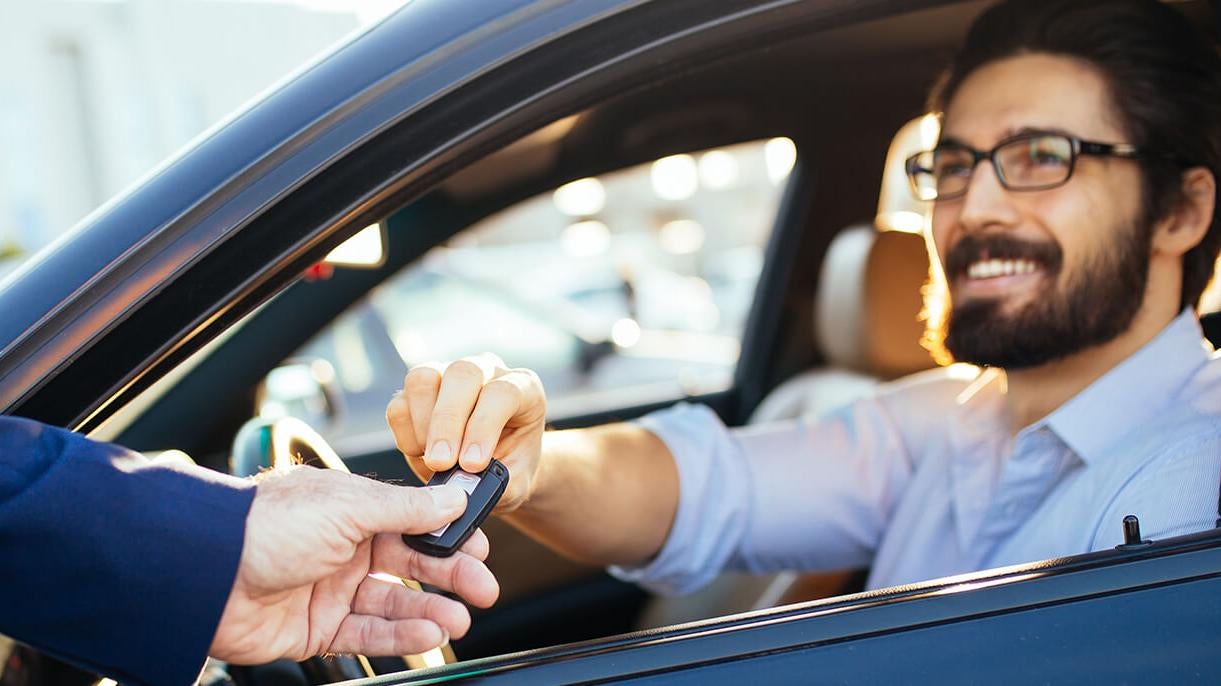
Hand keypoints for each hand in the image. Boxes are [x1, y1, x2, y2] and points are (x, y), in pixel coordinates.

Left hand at [209, 467, 498, 663]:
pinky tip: (428, 633)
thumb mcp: (347, 506)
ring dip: (429, 610)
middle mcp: (343, 546)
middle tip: (484, 588)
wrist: (203, 576)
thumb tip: (453, 496)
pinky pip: (368, 634)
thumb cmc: (265, 526)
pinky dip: (401, 636)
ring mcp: (330, 589)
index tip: (480, 545)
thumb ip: (406, 508)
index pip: (413, 520)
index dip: (447, 533)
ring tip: (458, 619)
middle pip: (410, 563)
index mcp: (350, 508)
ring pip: (394, 603)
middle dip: (450, 576)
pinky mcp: (317, 628)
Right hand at [386, 353, 546, 512]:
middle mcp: (486, 372)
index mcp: (523, 388)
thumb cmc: (512, 469)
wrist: (496, 468)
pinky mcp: (417, 392)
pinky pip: (399, 403)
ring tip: (434, 461)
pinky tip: (421, 455)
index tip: (471, 464)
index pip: (502, 393)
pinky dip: (405, 434)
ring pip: (423, 379)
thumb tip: (464, 486)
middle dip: (447, 422)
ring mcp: (448, 375)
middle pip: (461, 375)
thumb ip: (498, 483)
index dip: (483, 427)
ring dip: (422, 425)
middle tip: (441, 464)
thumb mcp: (516, 482)